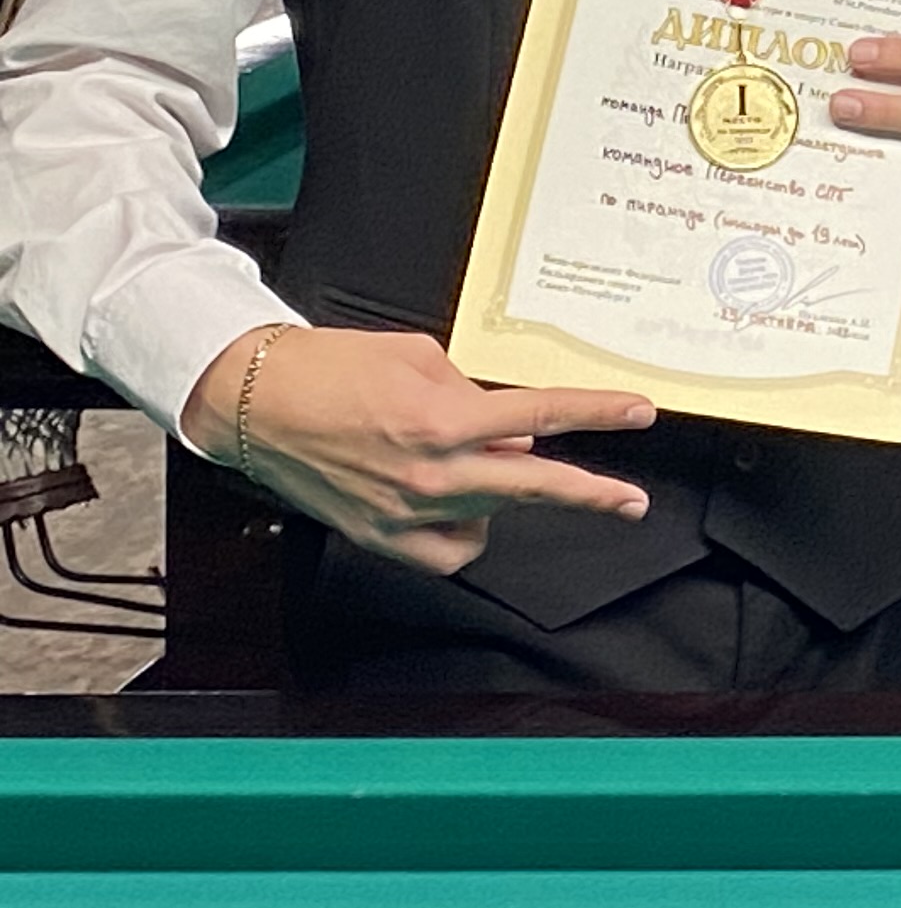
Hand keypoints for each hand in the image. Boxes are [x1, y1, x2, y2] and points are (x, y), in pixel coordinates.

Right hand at [181, 325, 652, 576]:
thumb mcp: (419, 357)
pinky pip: (446, 549)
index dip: (597, 414)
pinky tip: (458, 506)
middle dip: (588, 494)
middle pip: (530, 487)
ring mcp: (403, 512)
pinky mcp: (378, 536)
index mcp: (442, 419)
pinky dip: (463, 531)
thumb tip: (513, 429)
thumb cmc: (329, 369)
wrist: (253, 402)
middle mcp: (428, 473)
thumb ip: (476, 394)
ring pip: (488, 516)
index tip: (638, 413)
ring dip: (500, 491)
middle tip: (630, 501)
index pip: (541, 415)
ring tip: (479, 461)